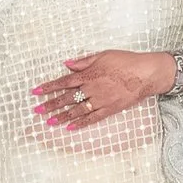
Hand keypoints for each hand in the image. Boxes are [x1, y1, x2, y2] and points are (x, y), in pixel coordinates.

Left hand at [34, 51, 170, 126]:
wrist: (147, 73)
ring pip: (77, 110)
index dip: (48, 87)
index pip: (64, 82)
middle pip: (67, 98)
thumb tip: (67, 64)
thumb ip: (84, 61)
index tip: (35, 92)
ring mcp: (101, 100)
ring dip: (62, 116)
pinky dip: (81, 123)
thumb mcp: (104, 55)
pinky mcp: (110, 109)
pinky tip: (70, 127)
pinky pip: (93, 118)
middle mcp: (92, 88)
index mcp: (89, 74)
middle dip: (50, 104)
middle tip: (37, 110)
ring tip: (49, 122)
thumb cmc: (127, 61)